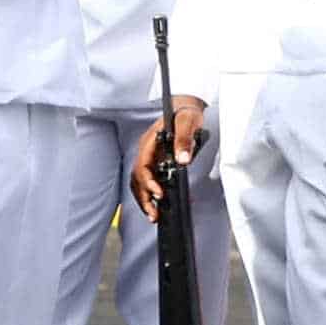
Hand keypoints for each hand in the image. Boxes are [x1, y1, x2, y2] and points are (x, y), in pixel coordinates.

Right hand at [130, 99, 205, 215]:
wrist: (187, 109)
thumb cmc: (186, 114)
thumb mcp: (187, 123)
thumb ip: (184, 140)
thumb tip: (183, 160)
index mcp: (149, 142)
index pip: (142, 167)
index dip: (148, 183)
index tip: (159, 194)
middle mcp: (145, 152)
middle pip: (138, 179)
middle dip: (144, 198)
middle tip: (154, 214)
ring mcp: (149, 158)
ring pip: (140, 183)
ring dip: (145, 200)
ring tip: (154, 215)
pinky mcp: (155, 163)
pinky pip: (149, 181)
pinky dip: (151, 194)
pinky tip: (158, 205)